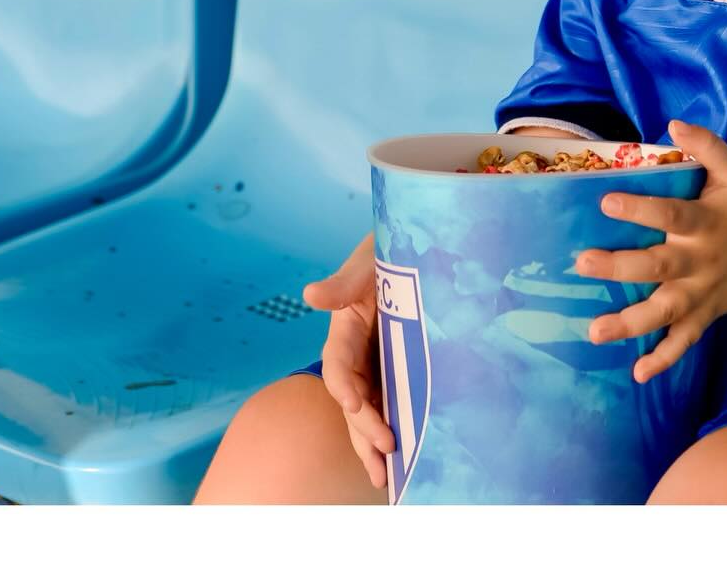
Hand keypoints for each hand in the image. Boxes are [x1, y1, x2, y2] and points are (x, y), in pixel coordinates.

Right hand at [302, 232, 395, 488]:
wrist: (415, 247)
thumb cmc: (384, 252)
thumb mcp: (365, 263)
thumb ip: (342, 283)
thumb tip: (311, 294)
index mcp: (345, 330)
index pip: (338, 366)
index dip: (345, 388)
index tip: (356, 405)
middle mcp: (357, 354)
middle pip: (353, 400)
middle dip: (363, 431)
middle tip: (382, 457)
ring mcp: (377, 364)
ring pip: (370, 410)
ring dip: (374, 444)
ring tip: (386, 480)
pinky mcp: (400, 369)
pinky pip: (394, 403)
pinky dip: (397, 429)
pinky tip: (407, 457)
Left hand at [573, 120, 726, 383]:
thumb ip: (706, 145)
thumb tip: (673, 123)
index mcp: (705, 222)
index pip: (670, 214)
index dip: (639, 208)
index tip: (605, 201)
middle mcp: (701, 261)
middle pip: (658, 268)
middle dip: (620, 267)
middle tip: (582, 263)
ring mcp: (703, 292)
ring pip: (665, 312)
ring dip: (630, 323)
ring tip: (595, 331)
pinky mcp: (707, 314)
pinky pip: (685, 341)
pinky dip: (664, 358)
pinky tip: (637, 373)